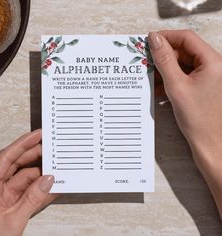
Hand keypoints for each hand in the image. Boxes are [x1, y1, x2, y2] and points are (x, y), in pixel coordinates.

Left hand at [0, 130, 58, 235]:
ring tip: (57, 169)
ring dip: (41, 174)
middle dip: (35, 156)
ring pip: (25, 176)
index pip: (7, 157)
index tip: (37, 135)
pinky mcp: (12, 202)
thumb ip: (32, 199)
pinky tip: (54, 186)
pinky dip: (41, 189)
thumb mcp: (12, 221)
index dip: (23, 144)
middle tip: (51, 149)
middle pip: (17, 163)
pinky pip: (29, 190)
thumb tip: (48, 180)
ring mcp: (4, 194)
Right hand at [148, 30, 221, 218]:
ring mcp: (206, 79)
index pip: (186, 38)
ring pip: (181, 66)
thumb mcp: (177, 86)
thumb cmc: (199, 119)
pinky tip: (158, 88)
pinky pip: (183, 78)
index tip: (149, 41)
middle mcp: (212, 67)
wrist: (210, 144)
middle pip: (183, 52)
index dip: (166, 37)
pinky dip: (170, 81)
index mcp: (213, 62)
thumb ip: (164, 61)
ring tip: (149, 77)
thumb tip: (155, 40)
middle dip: (163, 57)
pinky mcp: (200, 89)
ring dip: (164, 71)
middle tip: (145, 61)